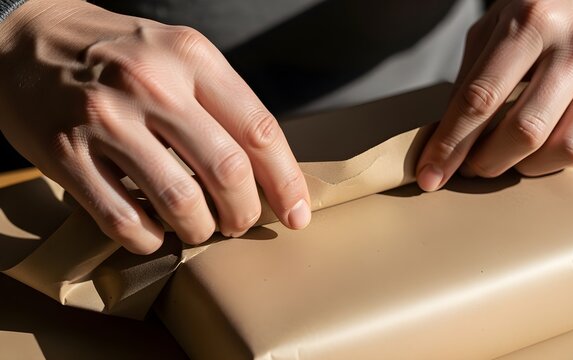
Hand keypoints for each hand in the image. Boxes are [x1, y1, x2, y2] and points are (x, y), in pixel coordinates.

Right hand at [0, 0, 310, 253]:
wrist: (25, 37)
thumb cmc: (117, 53)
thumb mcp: (177, 53)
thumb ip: (222, 102)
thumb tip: (267, 168)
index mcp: (191, 57)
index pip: (259, 130)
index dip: (285, 181)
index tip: (296, 213)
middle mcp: (151, 84)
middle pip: (227, 171)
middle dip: (244, 212)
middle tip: (241, 223)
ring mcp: (105, 119)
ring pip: (180, 202)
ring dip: (199, 230)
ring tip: (199, 229)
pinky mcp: (64, 152)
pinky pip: (123, 219)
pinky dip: (147, 239)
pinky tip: (153, 234)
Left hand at [417, 0, 572, 190]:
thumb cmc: (542, 11)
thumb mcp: (495, 28)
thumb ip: (470, 79)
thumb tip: (444, 138)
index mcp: (532, 23)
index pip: (480, 98)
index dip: (450, 144)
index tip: (431, 174)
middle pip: (524, 131)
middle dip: (486, 162)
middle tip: (470, 167)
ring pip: (563, 149)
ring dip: (524, 168)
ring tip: (507, 158)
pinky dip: (557, 162)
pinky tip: (541, 150)